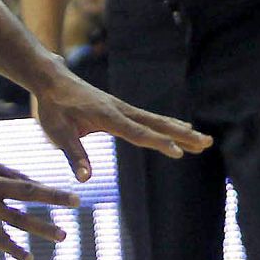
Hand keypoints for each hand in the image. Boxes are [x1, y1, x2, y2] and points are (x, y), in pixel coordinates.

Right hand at [0, 153, 78, 259]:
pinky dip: (14, 248)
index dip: (37, 189)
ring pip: (18, 215)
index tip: (54, 198)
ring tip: (63, 236)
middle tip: (77, 202)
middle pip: (28, 189)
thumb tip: (11, 181)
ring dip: (43, 227)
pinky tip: (28, 258)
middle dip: (55, 197)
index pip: (19, 177)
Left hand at [33, 71, 212, 180]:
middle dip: (183, 135)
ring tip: (203, 140)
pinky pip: (150, 119)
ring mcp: (123, 108)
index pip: (138, 133)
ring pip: (158, 120)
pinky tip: (179, 127)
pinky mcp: (121, 109)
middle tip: (207, 143)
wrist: (52, 80)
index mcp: (108, 116)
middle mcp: (121, 110)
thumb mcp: (58, 134)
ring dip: (181, 130)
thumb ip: (74, 156)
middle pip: (158, 124)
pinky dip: (168, 124)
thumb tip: (85, 179)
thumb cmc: (54, 108)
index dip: (159, 143)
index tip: (179, 152)